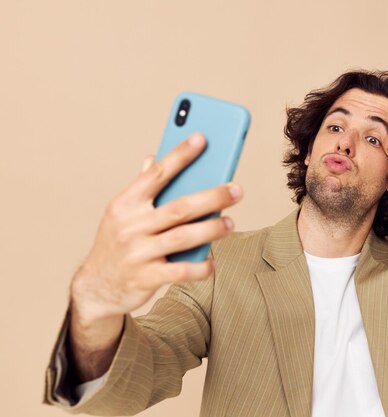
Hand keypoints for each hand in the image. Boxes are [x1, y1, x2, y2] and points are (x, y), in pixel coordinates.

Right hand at [70, 132, 242, 324]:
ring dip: (211, 229)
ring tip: (230, 223)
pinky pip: (180, 271)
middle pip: (179, 207)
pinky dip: (200, 266)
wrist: (96, 288)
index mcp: (125, 204)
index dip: (180, 155)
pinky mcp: (146, 278)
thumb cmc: (116, 244)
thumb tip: (153, 157)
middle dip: (211, 197)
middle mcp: (130, 226)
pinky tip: (213, 261)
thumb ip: (140, 188)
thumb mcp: (120, 214)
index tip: (201, 138)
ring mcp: (137, 253)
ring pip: (183, 237)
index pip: (156, 174)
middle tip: (236, 190)